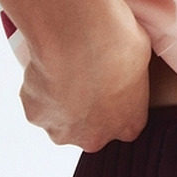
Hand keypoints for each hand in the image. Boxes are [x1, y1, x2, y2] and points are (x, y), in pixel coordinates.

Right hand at [18, 0, 151, 150]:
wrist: (80, 39)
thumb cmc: (117, 43)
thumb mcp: (141, 56)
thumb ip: (132, 76)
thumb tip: (126, 64)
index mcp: (129, 124)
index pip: (124, 124)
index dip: (114, 102)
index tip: (108, 82)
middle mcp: (96, 137)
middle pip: (88, 130)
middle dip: (84, 108)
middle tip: (82, 74)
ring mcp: (63, 131)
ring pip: (59, 118)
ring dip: (59, 99)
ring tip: (64, 66)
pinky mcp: (36, 117)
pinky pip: (37, 102)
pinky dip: (39, 87)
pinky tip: (47, 65)